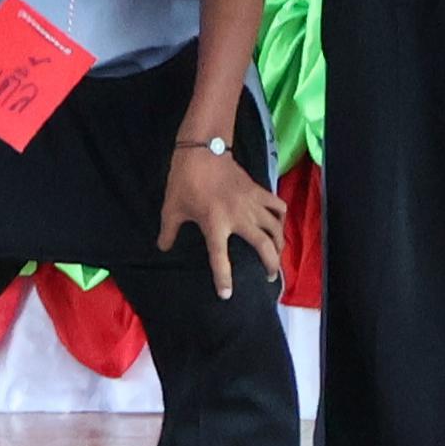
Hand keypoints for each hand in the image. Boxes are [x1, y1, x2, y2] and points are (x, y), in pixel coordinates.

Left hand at [163, 139, 288, 290]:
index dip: (223, 278)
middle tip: (270, 277)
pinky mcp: (258, 191)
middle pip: (263, 245)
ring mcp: (251, 203)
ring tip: (278, 256)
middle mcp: (238, 217)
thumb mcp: (172, 209)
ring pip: (275, 228)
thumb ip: (169, 232)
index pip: (220, 258)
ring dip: (279, 245)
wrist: (202, 150)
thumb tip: (163, 248)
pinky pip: (278, 207)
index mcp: (214, 224)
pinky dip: (281, 218)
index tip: (227, 295)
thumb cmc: (185, 181)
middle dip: (270, 264)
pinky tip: (279, 226)